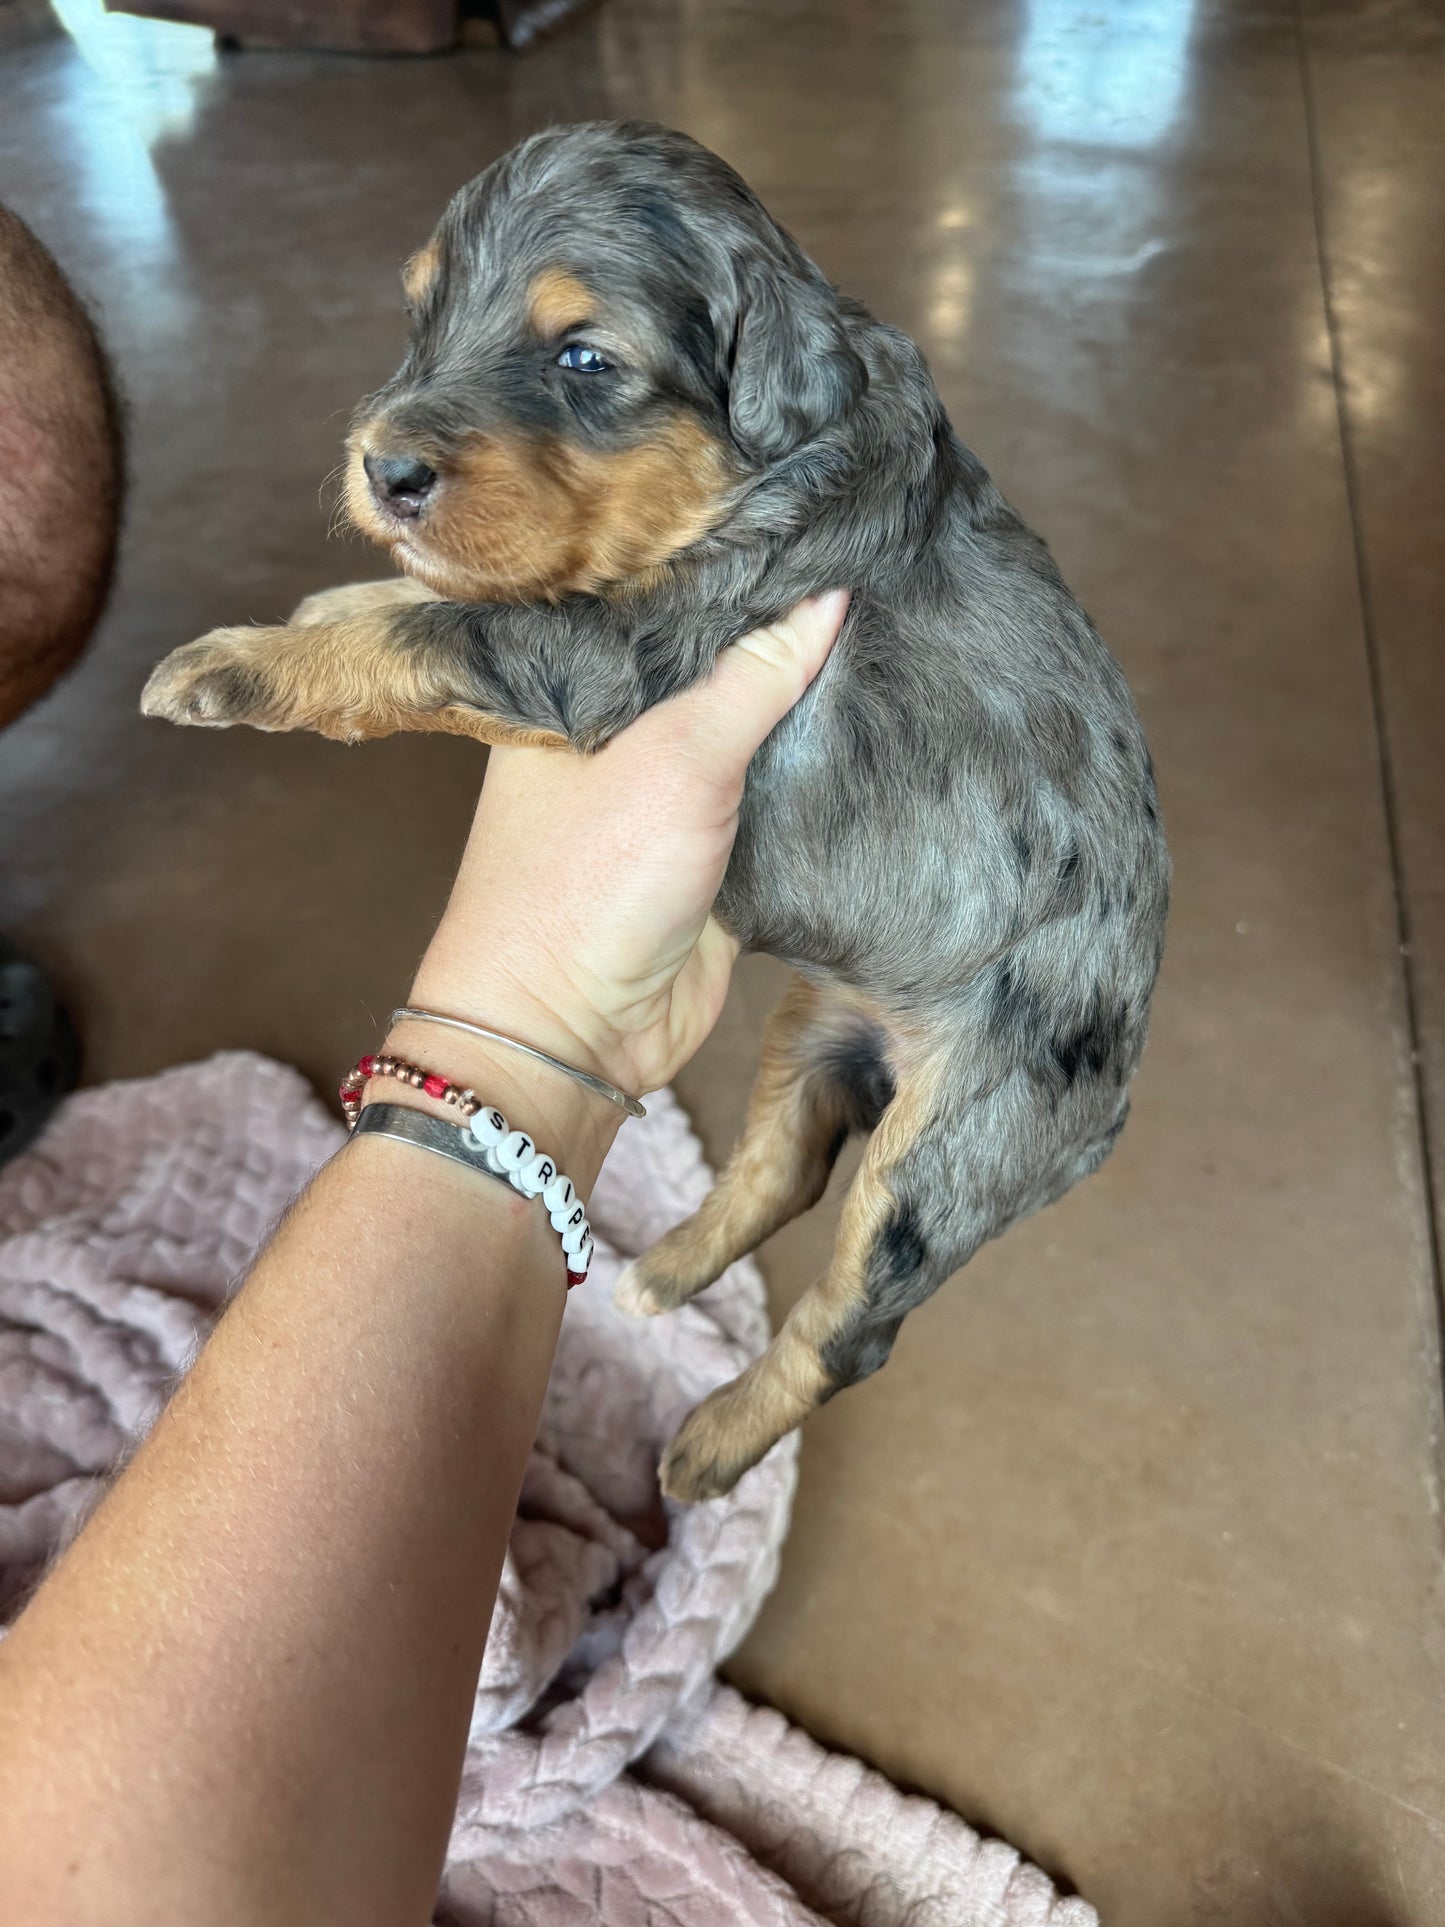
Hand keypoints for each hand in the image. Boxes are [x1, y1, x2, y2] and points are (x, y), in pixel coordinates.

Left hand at [409, 591, 848, 1097]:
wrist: (573, 1033)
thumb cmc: (586, 885)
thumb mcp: (676, 760)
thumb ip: (751, 679)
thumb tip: (823, 601)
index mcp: (569, 688)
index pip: (657, 602)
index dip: (728, 567)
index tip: (808, 525)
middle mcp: (611, 735)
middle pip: (706, 667)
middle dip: (775, 636)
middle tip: (865, 568)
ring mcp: (659, 798)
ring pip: (744, 734)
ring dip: (799, 708)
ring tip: (884, 631)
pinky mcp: (706, 858)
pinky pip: (768, 801)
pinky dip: (809, 777)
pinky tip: (868, 729)